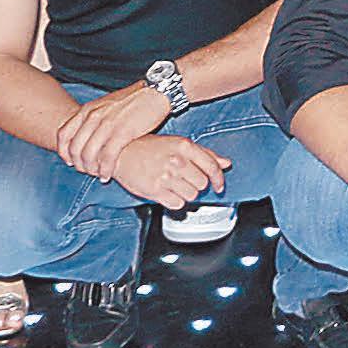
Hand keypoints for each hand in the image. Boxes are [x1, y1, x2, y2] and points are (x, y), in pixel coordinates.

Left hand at [56, 82, 169, 180]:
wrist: (156, 92)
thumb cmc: (135, 99)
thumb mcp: (107, 104)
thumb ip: (94, 117)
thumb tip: (87, 134)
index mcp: (88, 109)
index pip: (63, 135)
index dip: (64, 152)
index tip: (70, 161)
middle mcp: (93, 116)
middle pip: (75, 148)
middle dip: (78, 164)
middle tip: (87, 171)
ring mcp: (107, 125)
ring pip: (88, 155)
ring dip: (91, 170)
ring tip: (98, 175)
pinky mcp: (123, 133)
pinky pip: (107, 157)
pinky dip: (105, 170)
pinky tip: (108, 175)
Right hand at [111, 134, 229, 211]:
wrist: (121, 154)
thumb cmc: (149, 147)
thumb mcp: (179, 143)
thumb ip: (204, 154)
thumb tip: (226, 163)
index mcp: (185, 146)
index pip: (212, 167)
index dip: (219, 179)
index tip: (219, 186)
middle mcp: (177, 161)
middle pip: (202, 184)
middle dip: (197, 184)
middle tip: (185, 180)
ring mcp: (165, 176)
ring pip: (191, 196)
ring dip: (186, 193)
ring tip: (174, 185)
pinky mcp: (154, 191)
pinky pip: (177, 204)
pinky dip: (175, 201)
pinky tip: (168, 192)